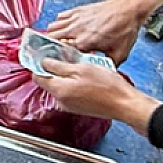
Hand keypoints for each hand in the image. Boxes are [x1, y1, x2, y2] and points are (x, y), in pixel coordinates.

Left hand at [32, 60, 160, 134]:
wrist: (124, 104)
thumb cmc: (107, 85)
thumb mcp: (81, 68)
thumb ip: (59, 66)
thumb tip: (44, 62)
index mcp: (59, 90)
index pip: (38, 77)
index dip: (39, 64)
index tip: (43, 55)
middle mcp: (61, 101)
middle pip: (49, 82)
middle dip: (55, 69)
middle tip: (67, 58)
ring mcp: (70, 106)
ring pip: (60, 87)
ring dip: (66, 76)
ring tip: (81, 67)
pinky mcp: (79, 108)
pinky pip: (70, 93)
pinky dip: (74, 84)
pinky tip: (86, 78)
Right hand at [47, 0, 162, 62]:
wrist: (128, 9)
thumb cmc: (124, 28)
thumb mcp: (120, 53)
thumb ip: (109, 65)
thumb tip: (103, 73)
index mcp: (84, 42)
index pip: (61, 51)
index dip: (56, 58)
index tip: (56, 62)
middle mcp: (76, 29)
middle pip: (51, 38)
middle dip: (50, 47)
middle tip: (52, 53)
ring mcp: (75, 18)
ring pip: (52, 27)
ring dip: (53, 35)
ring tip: (57, 42)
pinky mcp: (77, 10)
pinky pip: (60, 17)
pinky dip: (58, 23)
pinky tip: (65, 29)